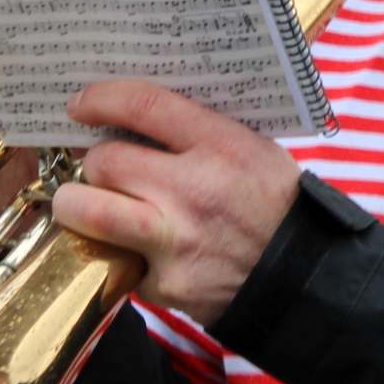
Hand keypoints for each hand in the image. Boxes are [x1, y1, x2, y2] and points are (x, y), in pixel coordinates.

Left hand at [48, 80, 304, 326]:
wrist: (304, 281)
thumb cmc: (276, 206)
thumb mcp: (254, 149)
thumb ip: (199, 130)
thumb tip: (134, 114)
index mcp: (221, 146)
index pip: (143, 105)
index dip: (100, 99)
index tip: (79, 105)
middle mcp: (193, 190)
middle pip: (104, 161)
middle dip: (96, 164)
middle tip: (104, 170)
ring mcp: (174, 241)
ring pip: (88, 211)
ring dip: (78, 205)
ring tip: (86, 205)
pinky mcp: (163, 284)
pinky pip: (114, 258)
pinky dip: (117, 253)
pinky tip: (135, 249)